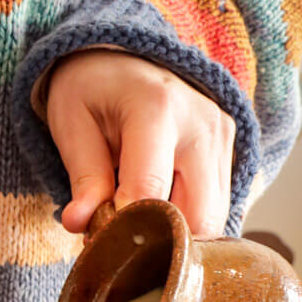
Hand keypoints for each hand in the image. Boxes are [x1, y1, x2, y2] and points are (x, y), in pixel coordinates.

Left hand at [46, 50, 235, 237]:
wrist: (123, 57)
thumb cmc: (92, 89)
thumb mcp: (72, 124)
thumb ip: (83, 176)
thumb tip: (80, 223)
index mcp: (157, 109)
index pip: (150, 192)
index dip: (125, 229)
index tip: (99, 241)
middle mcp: (201, 124)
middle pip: (197, 218)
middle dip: (159, 243)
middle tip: (121, 244)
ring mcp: (222, 137)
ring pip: (213, 220)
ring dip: (175, 236)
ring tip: (138, 226)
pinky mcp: (229, 150)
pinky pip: (216, 208)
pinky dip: (188, 223)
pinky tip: (158, 214)